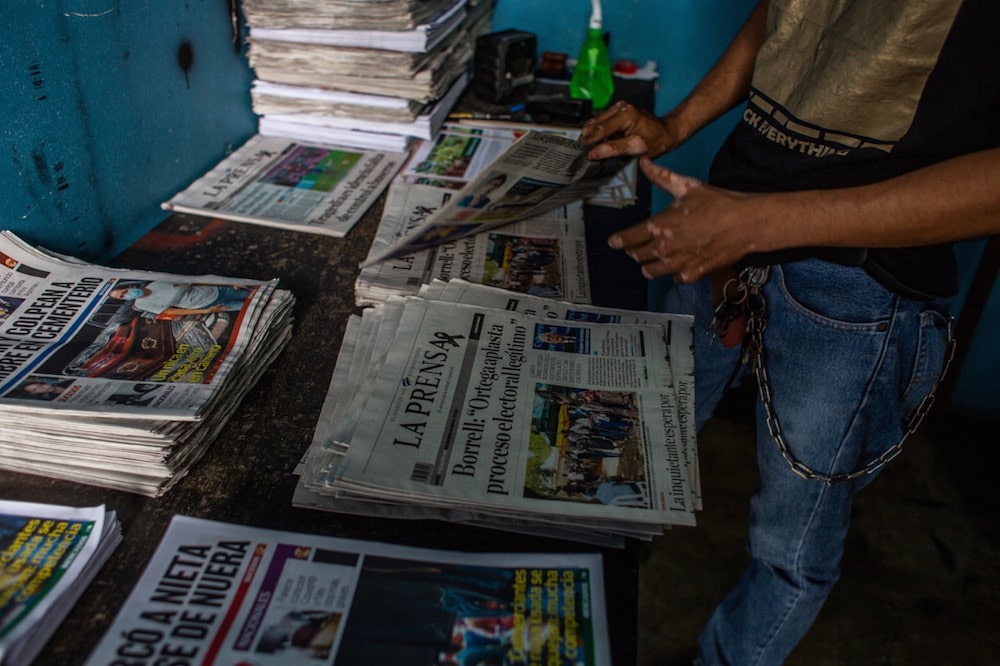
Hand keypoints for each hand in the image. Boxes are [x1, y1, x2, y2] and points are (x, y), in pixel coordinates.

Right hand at [579, 101, 683, 159]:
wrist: (667, 132)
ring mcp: (619, 108)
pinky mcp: (618, 111)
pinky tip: (595, 142)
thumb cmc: (656, 140)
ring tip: (586, 148)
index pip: (601, 129)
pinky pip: (602, 121)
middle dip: (588, 137)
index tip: (580, 151)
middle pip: (596, 123)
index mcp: (626, 114)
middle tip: (580, 152)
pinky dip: (597, 131)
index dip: (589, 141)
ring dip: (591, 134)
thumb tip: (593, 153)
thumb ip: (613, 149)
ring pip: (597, 121)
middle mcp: (621, 107)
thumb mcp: (636, 148)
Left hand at [608, 158, 756, 282]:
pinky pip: (674, 277)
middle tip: (637, 245)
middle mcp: (664, 247)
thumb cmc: (718, 203)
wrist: (745, 223)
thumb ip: (662, 177)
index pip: (628, 238)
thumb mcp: (687, 186)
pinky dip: (673, 272)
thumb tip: (645, 162)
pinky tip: (678, 263)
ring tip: (654, 258)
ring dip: (649, 264)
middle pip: (636, 256)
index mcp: (659, 225)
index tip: (614, 241)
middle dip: (634, 250)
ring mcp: (678, 263)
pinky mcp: (692, 274)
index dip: (618, 240)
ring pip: (650, 271)